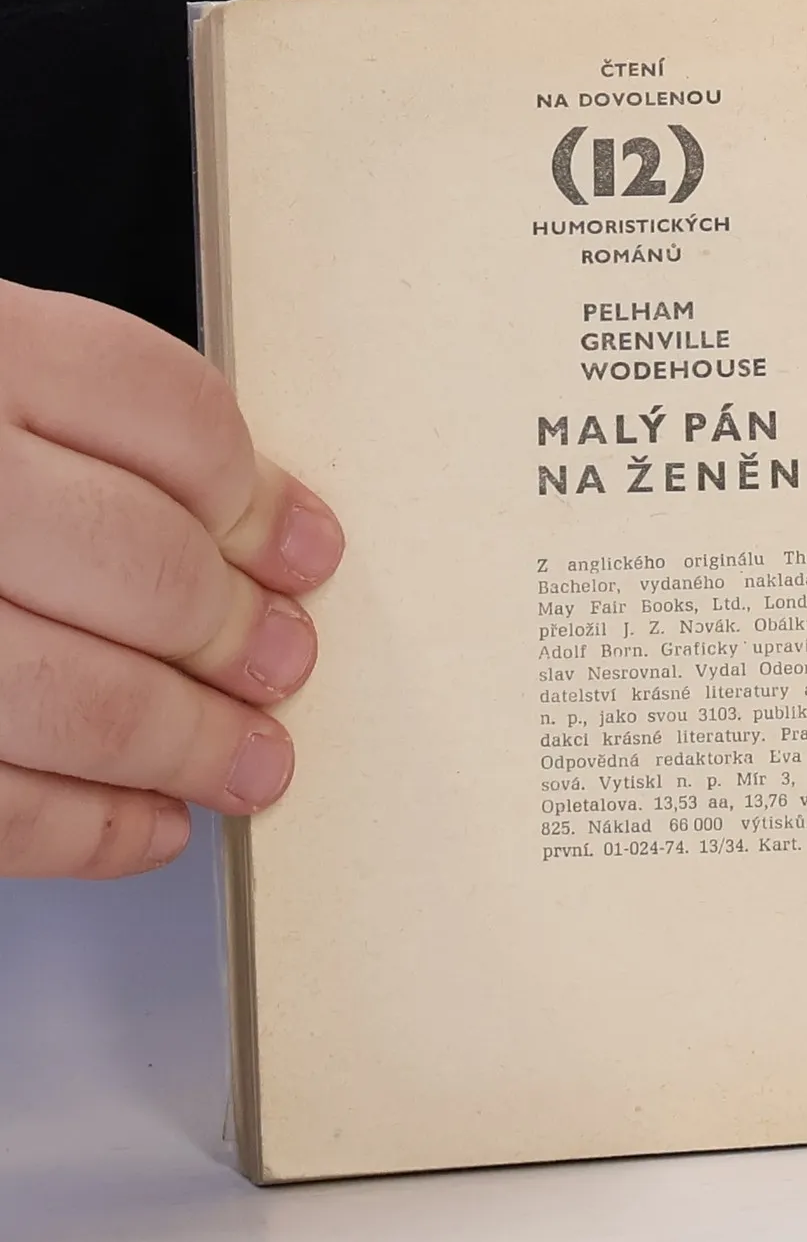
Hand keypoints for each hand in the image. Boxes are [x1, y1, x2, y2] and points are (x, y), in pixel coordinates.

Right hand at [0, 283, 343, 878]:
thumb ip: (69, 425)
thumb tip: (256, 532)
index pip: (161, 413)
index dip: (255, 496)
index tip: (303, 549)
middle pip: (138, 562)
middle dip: (234, 633)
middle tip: (282, 662)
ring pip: (72, 696)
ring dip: (185, 745)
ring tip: (247, 762)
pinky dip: (84, 829)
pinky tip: (144, 824)